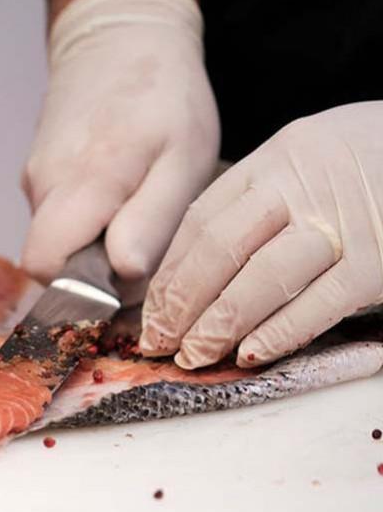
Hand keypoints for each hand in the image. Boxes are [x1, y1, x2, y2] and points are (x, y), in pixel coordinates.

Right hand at [21, 0, 219, 283]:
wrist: (118, 38)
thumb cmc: (165, 99)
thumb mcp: (182, 160)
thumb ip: (152, 221)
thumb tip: (123, 276)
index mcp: (81, 186)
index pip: (46, 268)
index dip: (79, 288)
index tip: (124, 280)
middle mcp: (44, 187)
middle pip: (51, 261)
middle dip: (94, 270)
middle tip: (145, 243)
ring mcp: (35, 180)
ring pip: (58, 240)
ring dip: (95, 243)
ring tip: (139, 208)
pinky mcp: (38, 175)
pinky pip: (59, 218)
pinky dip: (88, 220)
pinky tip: (121, 192)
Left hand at [141, 102, 382, 367]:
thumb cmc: (381, 162)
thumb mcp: (318, 158)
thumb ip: (267, 200)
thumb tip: (198, 268)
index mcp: (284, 155)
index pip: (204, 217)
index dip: (172, 270)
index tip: (151, 310)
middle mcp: (308, 183)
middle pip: (221, 248)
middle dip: (181, 302)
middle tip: (158, 342)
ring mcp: (348, 222)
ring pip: (262, 278)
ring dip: (219, 324)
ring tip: (193, 355)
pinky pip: (320, 304)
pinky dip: (280, 332)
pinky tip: (251, 354)